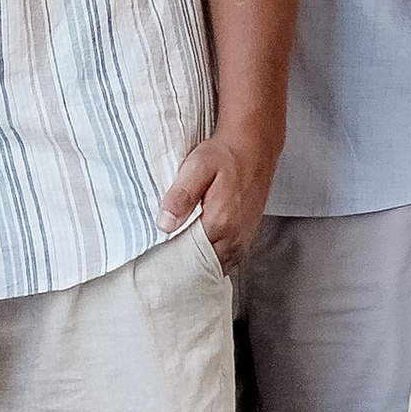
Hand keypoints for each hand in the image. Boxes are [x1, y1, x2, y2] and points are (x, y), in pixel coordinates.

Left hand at [161, 126, 275, 269]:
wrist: (253, 147)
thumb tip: (164, 223)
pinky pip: (227, 258)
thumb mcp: (197, 166)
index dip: (171, 257)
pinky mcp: (246, 235)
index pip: (189, 257)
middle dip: (184, 263)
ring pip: (216, 264)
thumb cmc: (225, 155)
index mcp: (220, 223)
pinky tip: (200, 244)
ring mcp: (243, 239)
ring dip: (199, 261)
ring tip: (181, 249)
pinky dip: (213, 256)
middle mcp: (235, 237)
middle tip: (165, 253)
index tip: (157, 253)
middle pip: (203, 265)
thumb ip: (181, 195)